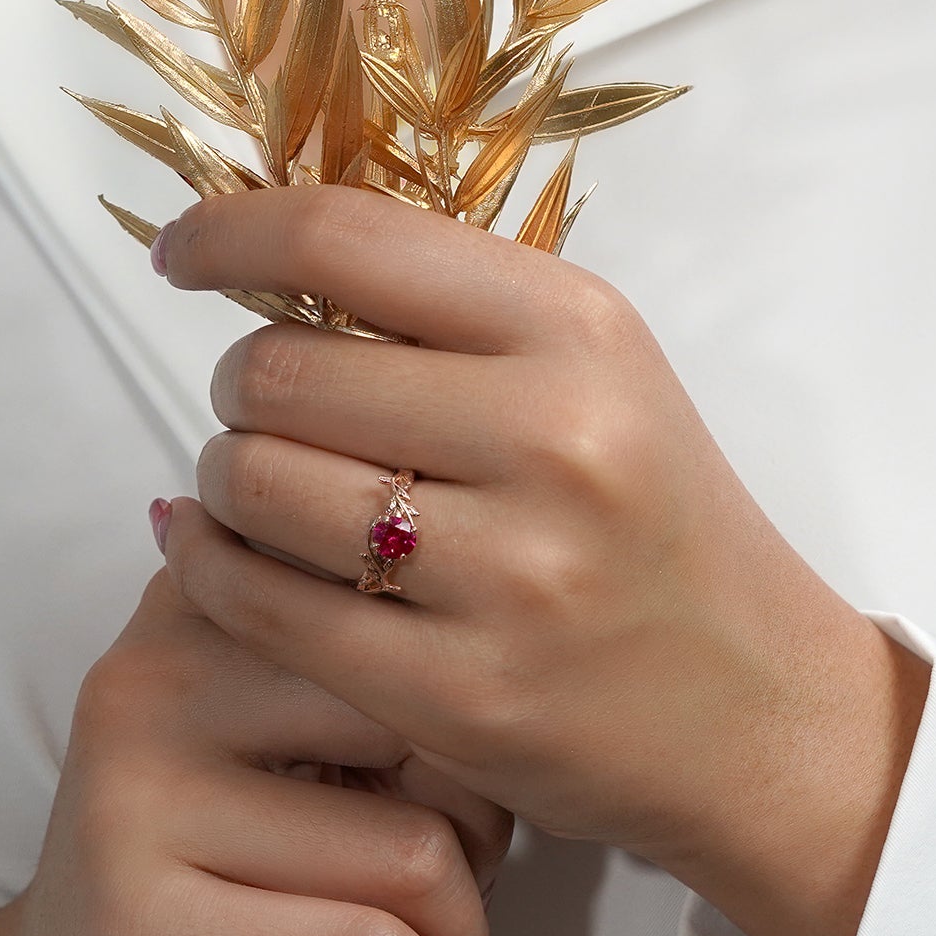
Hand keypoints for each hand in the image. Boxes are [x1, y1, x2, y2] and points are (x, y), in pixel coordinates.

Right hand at [0, 567, 509, 935]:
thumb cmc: (219, 865)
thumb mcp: (283, 734)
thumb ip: (368, 671)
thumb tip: (507, 679)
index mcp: (194, 599)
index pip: (388, 597)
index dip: (464, 695)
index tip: (459, 761)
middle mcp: (150, 677)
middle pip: (418, 716)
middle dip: (483, 811)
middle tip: (473, 866)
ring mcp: (133, 804)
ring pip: (413, 847)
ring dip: (467, 925)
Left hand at [152, 187, 929, 935]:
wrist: (752, 705)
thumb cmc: (653, 514)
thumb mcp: (592, 367)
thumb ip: (445, 306)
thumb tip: (257, 256)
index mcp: (576, 328)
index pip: (346, 237)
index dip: (231, 231)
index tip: (182, 250)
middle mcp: (550, 437)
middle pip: (278, 368)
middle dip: (239, 382)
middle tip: (267, 409)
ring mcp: (508, 576)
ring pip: (255, 482)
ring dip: (225, 476)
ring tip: (266, 488)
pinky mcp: (459, 695)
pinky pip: (260, 605)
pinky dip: (209, 565)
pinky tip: (218, 550)